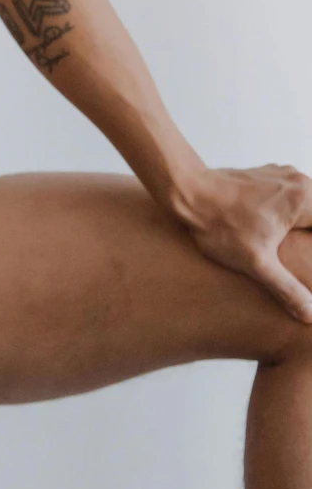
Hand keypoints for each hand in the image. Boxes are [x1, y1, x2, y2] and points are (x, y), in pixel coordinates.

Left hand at [175, 164, 311, 324]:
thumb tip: (310, 313)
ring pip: (308, 202)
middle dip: (311, 235)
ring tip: (289, 242)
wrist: (188, 192)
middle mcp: (298, 182)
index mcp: (304, 200)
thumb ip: (287, 289)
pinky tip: (277, 228)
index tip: (310, 256)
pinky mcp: (267, 176)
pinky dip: (293, 211)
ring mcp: (282, 175)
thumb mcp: (257, 263)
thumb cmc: (220, 225)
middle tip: (305, 252)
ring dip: (304, 222)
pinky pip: (291, 193)